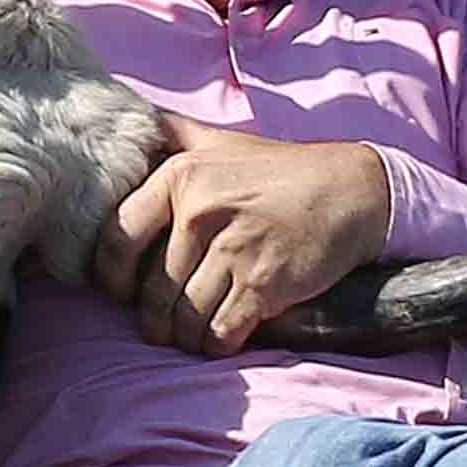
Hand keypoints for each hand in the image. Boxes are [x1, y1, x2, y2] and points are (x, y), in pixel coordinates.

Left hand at [94, 132, 393, 352]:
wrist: (354, 191)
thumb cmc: (281, 171)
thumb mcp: (221, 143)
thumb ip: (173, 135)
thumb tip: (129, 123)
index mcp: (181, 176)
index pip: (117, 239)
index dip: (112, 276)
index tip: (123, 291)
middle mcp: (201, 212)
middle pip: (153, 291)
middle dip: (156, 319)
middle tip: (165, 324)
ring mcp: (234, 250)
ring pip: (184, 319)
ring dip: (187, 337)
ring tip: (194, 333)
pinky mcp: (264, 285)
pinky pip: (220, 333)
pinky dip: (217, 344)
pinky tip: (224, 337)